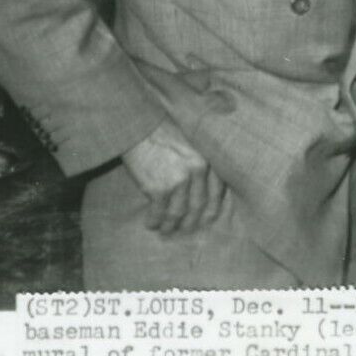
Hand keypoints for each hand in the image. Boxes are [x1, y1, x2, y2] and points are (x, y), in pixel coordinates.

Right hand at [122, 120, 224, 236]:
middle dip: (192, 221)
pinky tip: (151, 223)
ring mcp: (179, 180)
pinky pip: (159, 213)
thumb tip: (201, 188)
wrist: (138, 126)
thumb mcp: (191, 142)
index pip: (217, 191)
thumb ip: (200, 161)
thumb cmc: (163, 131)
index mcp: (208, 158)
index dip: (212, 208)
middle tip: (186, 228)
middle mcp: (198, 170)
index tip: (207, 218)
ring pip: (179, 213)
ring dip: (172, 225)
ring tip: (166, 230)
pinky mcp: (159, 188)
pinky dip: (155, 221)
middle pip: (199, 206)